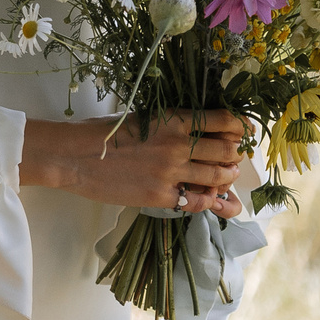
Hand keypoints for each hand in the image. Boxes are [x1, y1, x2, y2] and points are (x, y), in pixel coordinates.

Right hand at [19, 110, 244, 212]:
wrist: (74, 156)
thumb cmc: (101, 132)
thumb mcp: (141, 118)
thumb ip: (169, 125)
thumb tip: (192, 132)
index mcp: (173, 119)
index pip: (224, 121)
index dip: (241, 127)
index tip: (245, 133)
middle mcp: (178, 144)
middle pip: (227, 151)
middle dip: (235, 155)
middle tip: (233, 158)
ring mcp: (171, 172)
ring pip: (217, 177)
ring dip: (226, 178)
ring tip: (224, 177)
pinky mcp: (161, 196)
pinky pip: (198, 202)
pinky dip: (208, 200)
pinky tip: (207, 198)